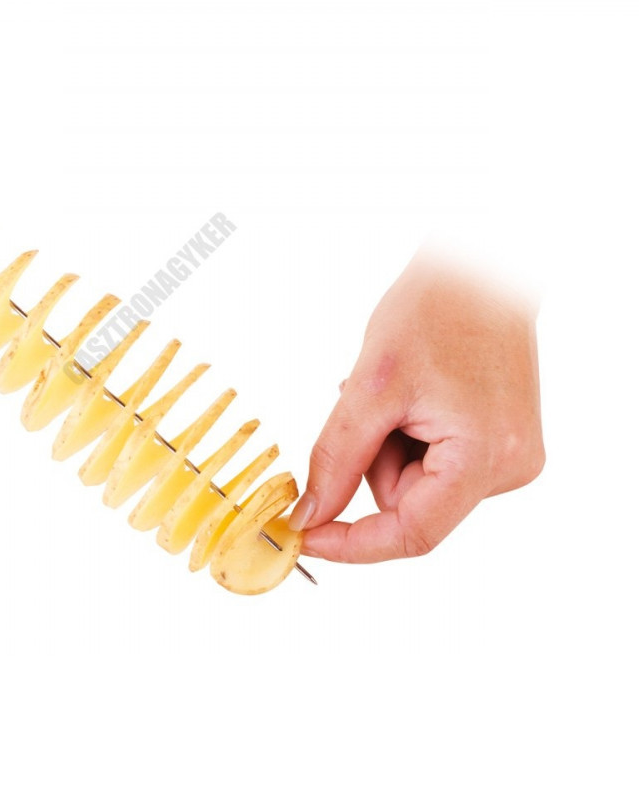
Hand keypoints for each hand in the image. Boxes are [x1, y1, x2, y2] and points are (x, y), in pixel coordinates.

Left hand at [288, 249, 544, 561]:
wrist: (481, 270)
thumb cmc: (435, 312)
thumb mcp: (370, 388)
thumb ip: (337, 460)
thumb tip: (310, 516)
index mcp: (486, 458)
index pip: (412, 533)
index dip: (351, 542)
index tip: (302, 535)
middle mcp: (510, 467)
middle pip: (410, 502)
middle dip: (374, 459)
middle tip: (371, 403)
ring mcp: (510, 455)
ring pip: (417, 482)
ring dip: (390, 443)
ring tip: (400, 389)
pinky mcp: (501, 441)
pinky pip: (435, 461)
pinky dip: (408, 435)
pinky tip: (415, 394)